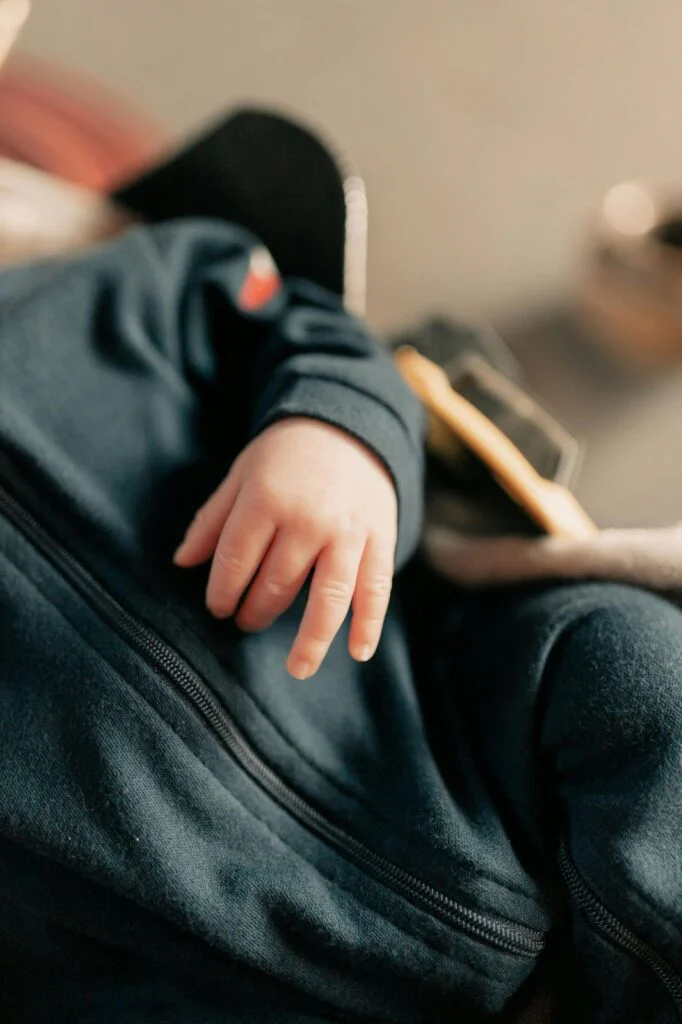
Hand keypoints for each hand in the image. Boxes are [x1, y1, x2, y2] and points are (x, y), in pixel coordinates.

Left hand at [173, 417, 397, 678]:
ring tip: (297, 668)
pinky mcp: (380, 539)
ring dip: (310, 640)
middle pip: (276, 584)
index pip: (236, 562)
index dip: (222, 592)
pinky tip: (358, 653)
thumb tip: (181, 563)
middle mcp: (308, 519)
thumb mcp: (242, 474)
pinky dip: (369, 624)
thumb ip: (213, 520)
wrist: (350, 424)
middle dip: (256, 611)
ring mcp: (348, 532)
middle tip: (246, 621)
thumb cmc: (286, 454)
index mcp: (266, 499)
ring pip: (327, 598)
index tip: (218, 608)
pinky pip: (376, 589)